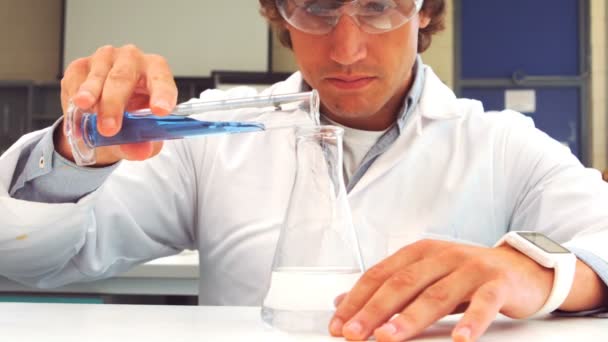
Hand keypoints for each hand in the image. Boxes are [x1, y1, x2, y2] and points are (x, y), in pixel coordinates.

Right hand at [56, 44, 177, 165]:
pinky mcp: (81, 65)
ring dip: (92, 96)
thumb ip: (143, 144)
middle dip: (114, 104)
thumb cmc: (134, 118)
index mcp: (157, 72)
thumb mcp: (142, 136)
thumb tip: (141, 151)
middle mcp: (133, 60)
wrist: (106, 117)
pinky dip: (74, 98)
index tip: (160, 111)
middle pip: (124, 77)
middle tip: (109, 129)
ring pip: (98, 76)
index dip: (162, 94)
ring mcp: (106, 59)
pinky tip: (77, 112)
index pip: (162, 80)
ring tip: (86, 109)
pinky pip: (76, 80)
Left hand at [329, 239, 554, 341]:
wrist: (521, 267)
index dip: (357, 299)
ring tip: (389, 337)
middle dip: (374, 310)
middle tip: (355, 333)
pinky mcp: (498, 283)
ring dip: (410, 318)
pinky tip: (459, 339)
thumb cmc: (467, 275)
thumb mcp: (426, 276)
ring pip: (436, 294)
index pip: (380, 274)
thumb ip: (390, 289)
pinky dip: (471, 322)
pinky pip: (484, 304)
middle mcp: (442, 256)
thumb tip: (344, 303)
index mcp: (420, 252)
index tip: (339, 323)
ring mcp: (471, 268)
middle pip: (402, 283)